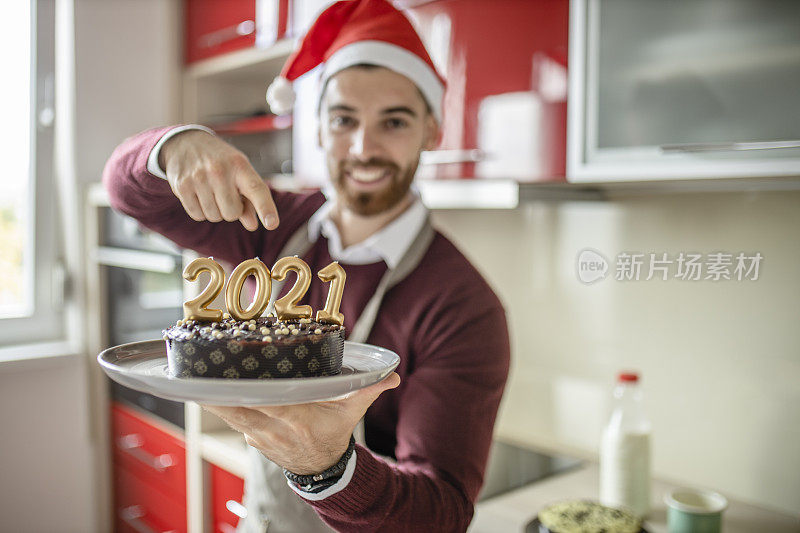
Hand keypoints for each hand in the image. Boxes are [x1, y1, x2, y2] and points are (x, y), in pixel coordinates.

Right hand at [160, 130, 278, 230]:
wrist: (186, 143)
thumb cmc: (221, 162)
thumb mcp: (240, 173)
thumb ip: (249, 200)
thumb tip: (252, 225)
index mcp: (239, 165)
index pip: (256, 189)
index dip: (266, 208)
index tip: (272, 224)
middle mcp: (219, 171)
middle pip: (233, 213)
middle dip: (231, 210)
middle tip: (226, 194)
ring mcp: (199, 178)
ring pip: (215, 217)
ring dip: (215, 210)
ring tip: (211, 191)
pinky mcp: (182, 186)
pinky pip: (198, 215)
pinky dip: (200, 211)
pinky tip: (199, 194)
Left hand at [202, 372, 400, 474]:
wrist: (322, 468)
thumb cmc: (332, 433)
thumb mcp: (351, 411)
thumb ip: (368, 390)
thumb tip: (391, 376)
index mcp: (297, 419)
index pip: (269, 406)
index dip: (248, 395)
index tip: (231, 380)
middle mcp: (273, 428)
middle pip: (238, 410)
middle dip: (217, 394)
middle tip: (199, 371)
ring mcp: (259, 435)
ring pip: (229, 415)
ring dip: (212, 398)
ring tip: (193, 375)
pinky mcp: (250, 436)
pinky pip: (230, 418)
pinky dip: (217, 405)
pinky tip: (203, 387)